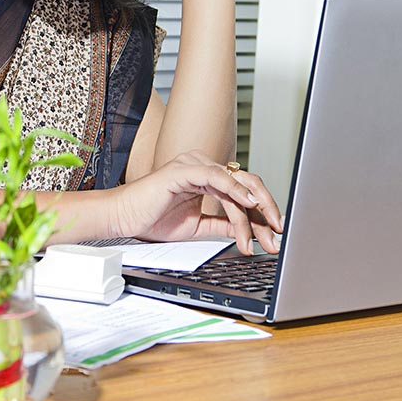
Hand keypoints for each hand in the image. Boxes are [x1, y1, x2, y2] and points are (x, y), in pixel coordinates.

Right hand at [112, 151, 282, 254]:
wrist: (124, 218)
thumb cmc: (152, 218)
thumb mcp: (197, 227)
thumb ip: (221, 224)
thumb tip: (247, 231)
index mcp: (206, 177)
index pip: (243, 190)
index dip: (261, 213)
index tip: (273, 235)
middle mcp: (203, 166)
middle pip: (247, 182)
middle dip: (267, 208)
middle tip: (278, 233)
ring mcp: (194, 165)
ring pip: (236, 183)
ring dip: (253, 211)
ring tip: (261, 235)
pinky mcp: (185, 169)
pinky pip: (217, 176)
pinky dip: (236, 191)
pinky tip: (248, 204)